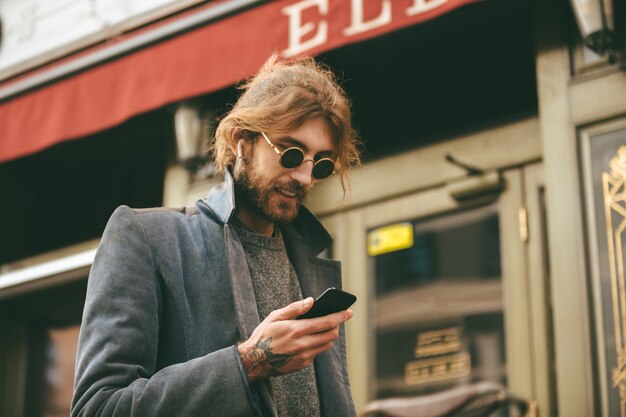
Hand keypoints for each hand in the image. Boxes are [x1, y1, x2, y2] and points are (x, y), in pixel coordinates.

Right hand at [237, 297, 352, 381]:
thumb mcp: (275, 317)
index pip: (326, 322)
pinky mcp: (302, 364)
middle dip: (336, 326)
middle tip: (335, 320)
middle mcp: (303, 344)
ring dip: (327, 336)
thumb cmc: (263, 336)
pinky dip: (316, 344)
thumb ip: (295, 308)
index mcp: (297, 329)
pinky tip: (308, 340)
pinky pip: (316, 352)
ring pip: (326, 344)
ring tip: (321, 329)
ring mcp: (304, 356)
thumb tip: (311, 301)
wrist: (254, 361)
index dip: (340, 316)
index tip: (348, 311)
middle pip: (331, 335)